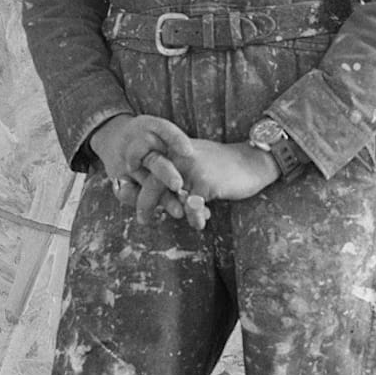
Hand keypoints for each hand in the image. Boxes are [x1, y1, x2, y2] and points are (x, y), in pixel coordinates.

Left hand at [90, 116, 279, 230]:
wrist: (252, 161)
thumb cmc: (223, 167)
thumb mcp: (196, 164)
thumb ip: (177, 176)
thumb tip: (160, 196)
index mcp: (174, 150)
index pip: (147, 167)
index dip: (135, 184)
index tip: (123, 194)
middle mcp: (179, 156)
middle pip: (152, 182)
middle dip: (143, 203)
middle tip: (142, 220)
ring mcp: (191, 168)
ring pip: (170, 196)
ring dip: (167, 212)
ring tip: (166, 224)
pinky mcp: (205, 182)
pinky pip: (193, 207)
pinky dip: (196, 218)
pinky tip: (199, 224)